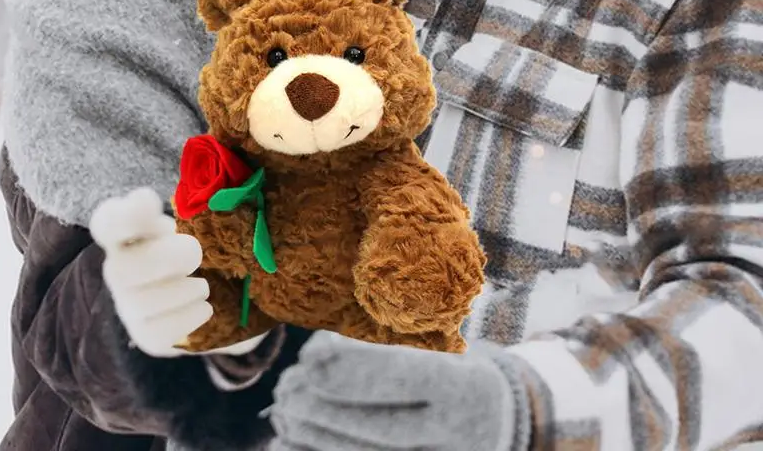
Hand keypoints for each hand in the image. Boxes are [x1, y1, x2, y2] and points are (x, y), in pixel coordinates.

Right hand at [90, 186, 211, 356]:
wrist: (192, 290)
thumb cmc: (182, 246)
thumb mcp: (180, 222)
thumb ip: (169, 212)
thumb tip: (150, 211)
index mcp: (127, 234)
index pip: (107, 223)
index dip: (121, 215)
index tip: (148, 201)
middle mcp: (119, 269)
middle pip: (124, 269)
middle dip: (167, 259)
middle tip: (194, 254)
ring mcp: (128, 305)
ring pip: (144, 305)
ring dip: (184, 291)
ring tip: (202, 286)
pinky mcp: (145, 334)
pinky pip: (161, 332)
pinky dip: (189, 318)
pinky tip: (203, 308)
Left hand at [270, 333, 530, 450]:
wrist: (507, 425)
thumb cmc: (458, 378)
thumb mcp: (441, 355)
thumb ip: (389, 358)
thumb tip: (320, 356)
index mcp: (466, 386)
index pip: (406, 376)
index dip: (355, 365)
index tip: (312, 351)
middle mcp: (458, 433)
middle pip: (381, 426)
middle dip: (324, 405)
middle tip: (288, 384)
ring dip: (317, 435)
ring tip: (284, 409)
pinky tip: (291, 441)